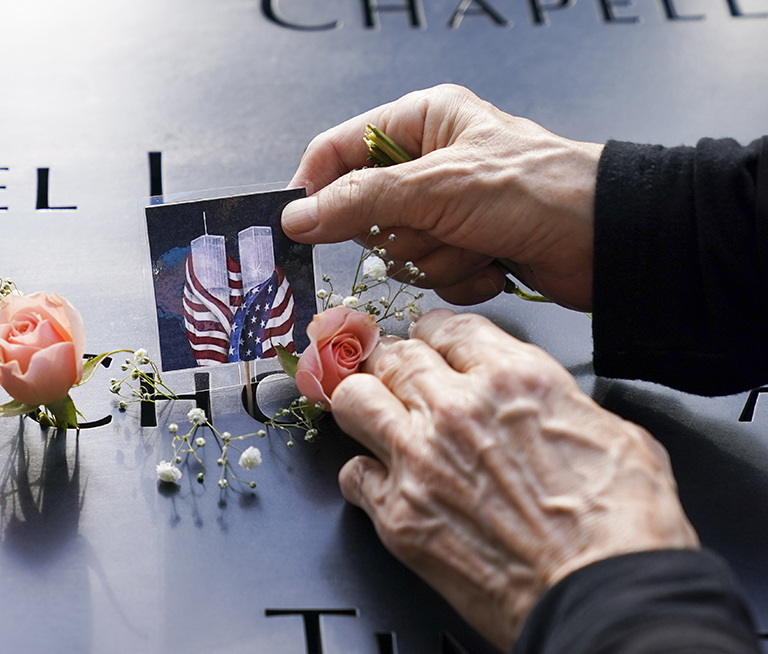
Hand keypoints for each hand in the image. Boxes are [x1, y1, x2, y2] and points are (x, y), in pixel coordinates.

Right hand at [282, 84, 601, 310]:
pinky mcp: (466, 248)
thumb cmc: (539, 189)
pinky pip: (430, 275)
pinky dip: (460, 277)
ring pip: (397, 251)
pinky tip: (493, 262)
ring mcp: (448, 209)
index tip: (302, 226)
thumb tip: (298, 216)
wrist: (609, 240)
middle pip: (364, 212)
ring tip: (478, 244)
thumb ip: (359, 201)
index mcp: (422, 121)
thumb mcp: (437, 187)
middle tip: (435, 228)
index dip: (317, 188)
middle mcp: (430, 162)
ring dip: (436, 259)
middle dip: (402, 233)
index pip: (338, 150)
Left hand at [330, 310, 697, 650]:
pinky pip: (352, 475)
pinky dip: (364, 475)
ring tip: (374, 414)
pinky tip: (381, 481)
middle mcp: (455, 410)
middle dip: (392, 361)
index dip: (436, 334)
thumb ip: (559, 405)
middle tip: (394, 373)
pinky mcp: (397, 515)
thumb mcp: (614, 432)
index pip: (446, 327)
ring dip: (363, 404)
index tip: (432, 344)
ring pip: (353, 400)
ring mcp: (418, 461)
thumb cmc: (623, 527)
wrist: (603, 598)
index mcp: (513, 379)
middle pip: (392, 356)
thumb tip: (547, 408)